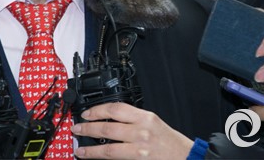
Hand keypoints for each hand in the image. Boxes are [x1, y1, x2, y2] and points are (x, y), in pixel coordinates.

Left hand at [71, 102, 192, 158]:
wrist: (186, 158)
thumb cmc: (171, 142)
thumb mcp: (154, 123)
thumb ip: (134, 120)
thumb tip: (110, 119)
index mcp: (146, 117)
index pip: (116, 108)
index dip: (97, 110)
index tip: (87, 113)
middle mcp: (142, 131)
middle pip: (107, 127)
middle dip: (88, 128)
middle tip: (77, 128)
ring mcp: (139, 149)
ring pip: (108, 148)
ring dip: (90, 149)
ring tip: (80, 149)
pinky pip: (115, 159)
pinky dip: (102, 159)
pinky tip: (93, 158)